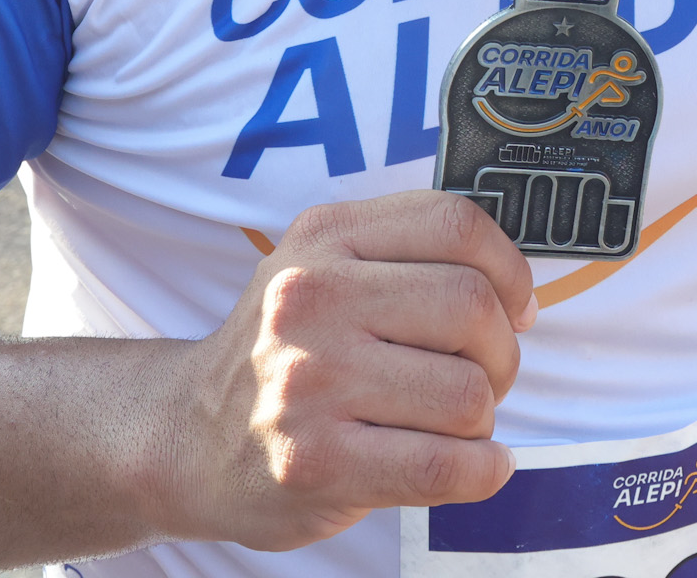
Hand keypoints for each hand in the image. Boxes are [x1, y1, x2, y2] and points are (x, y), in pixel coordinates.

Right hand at [163, 189, 534, 551]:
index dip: (510, 270)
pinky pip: (446, 466)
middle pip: (471, 307)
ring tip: (447, 425)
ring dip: (481, 419)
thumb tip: (516, 290)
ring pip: (467, 393)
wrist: (181, 440)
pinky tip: (473, 467)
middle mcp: (311, 299)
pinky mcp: (317, 462)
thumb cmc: (277, 357)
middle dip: (501, 353)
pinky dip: (483, 471)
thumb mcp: (317, 267)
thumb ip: (402, 253)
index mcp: (323, 238)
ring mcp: (310, 382)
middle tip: (482, 378)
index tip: (515, 308)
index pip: (455, 224)